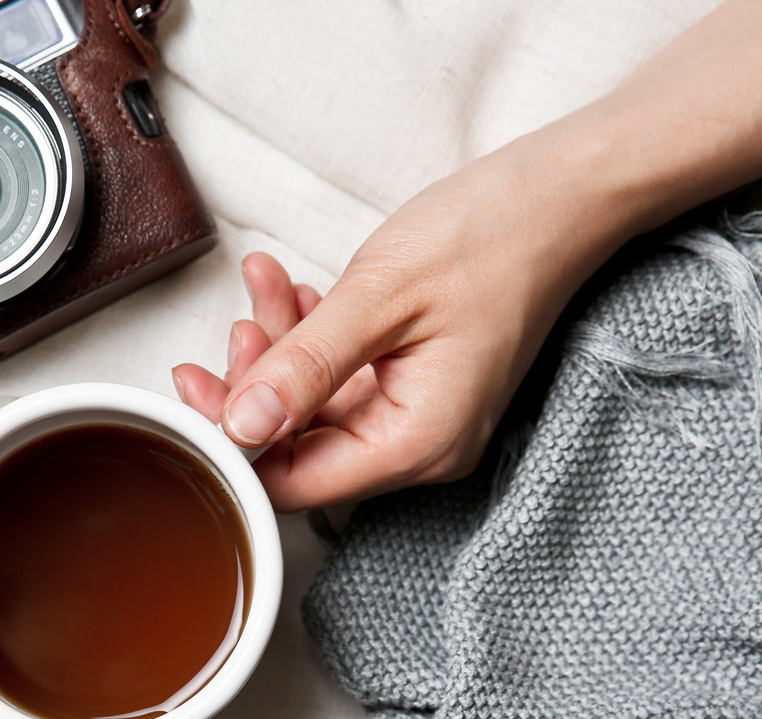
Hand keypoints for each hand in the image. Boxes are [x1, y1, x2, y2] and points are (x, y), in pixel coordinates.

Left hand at [173, 147, 623, 510]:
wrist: (566, 194)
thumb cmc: (493, 236)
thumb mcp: (380, 297)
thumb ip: (304, 366)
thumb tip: (241, 424)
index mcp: (418, 443)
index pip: (297, 481)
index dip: (236, 442)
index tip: (195, 390)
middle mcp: (423, 446)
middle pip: (303, 447)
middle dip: (256, 385)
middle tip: (232, 328)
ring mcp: (423, 415)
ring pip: (319, 406)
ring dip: (281, 350)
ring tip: (264, 288)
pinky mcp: (421, 384)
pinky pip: (347, 378)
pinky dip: (313, 338)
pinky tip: (293, 290)